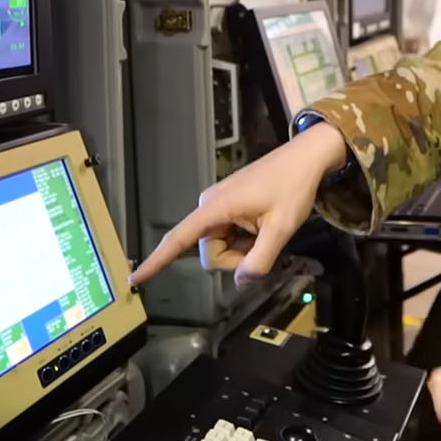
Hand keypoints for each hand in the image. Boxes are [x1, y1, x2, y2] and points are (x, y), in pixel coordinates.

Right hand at [128, 122, 350, 286]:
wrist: (305, 158)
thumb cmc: (293, 187)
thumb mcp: (281, 228)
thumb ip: (260, 259)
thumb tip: (241, 281)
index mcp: (216, 208)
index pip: (179, 239)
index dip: (157, 261)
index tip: (135, 278)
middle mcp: (210, 206)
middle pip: (209, 252)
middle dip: (235, 258)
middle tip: (265, 243)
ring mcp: (218, 206)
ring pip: (220, 246)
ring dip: (242, 249)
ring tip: (266, 230)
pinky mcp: (227, 206)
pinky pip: (228, 235)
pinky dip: (245, 240)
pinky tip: (262, 226)